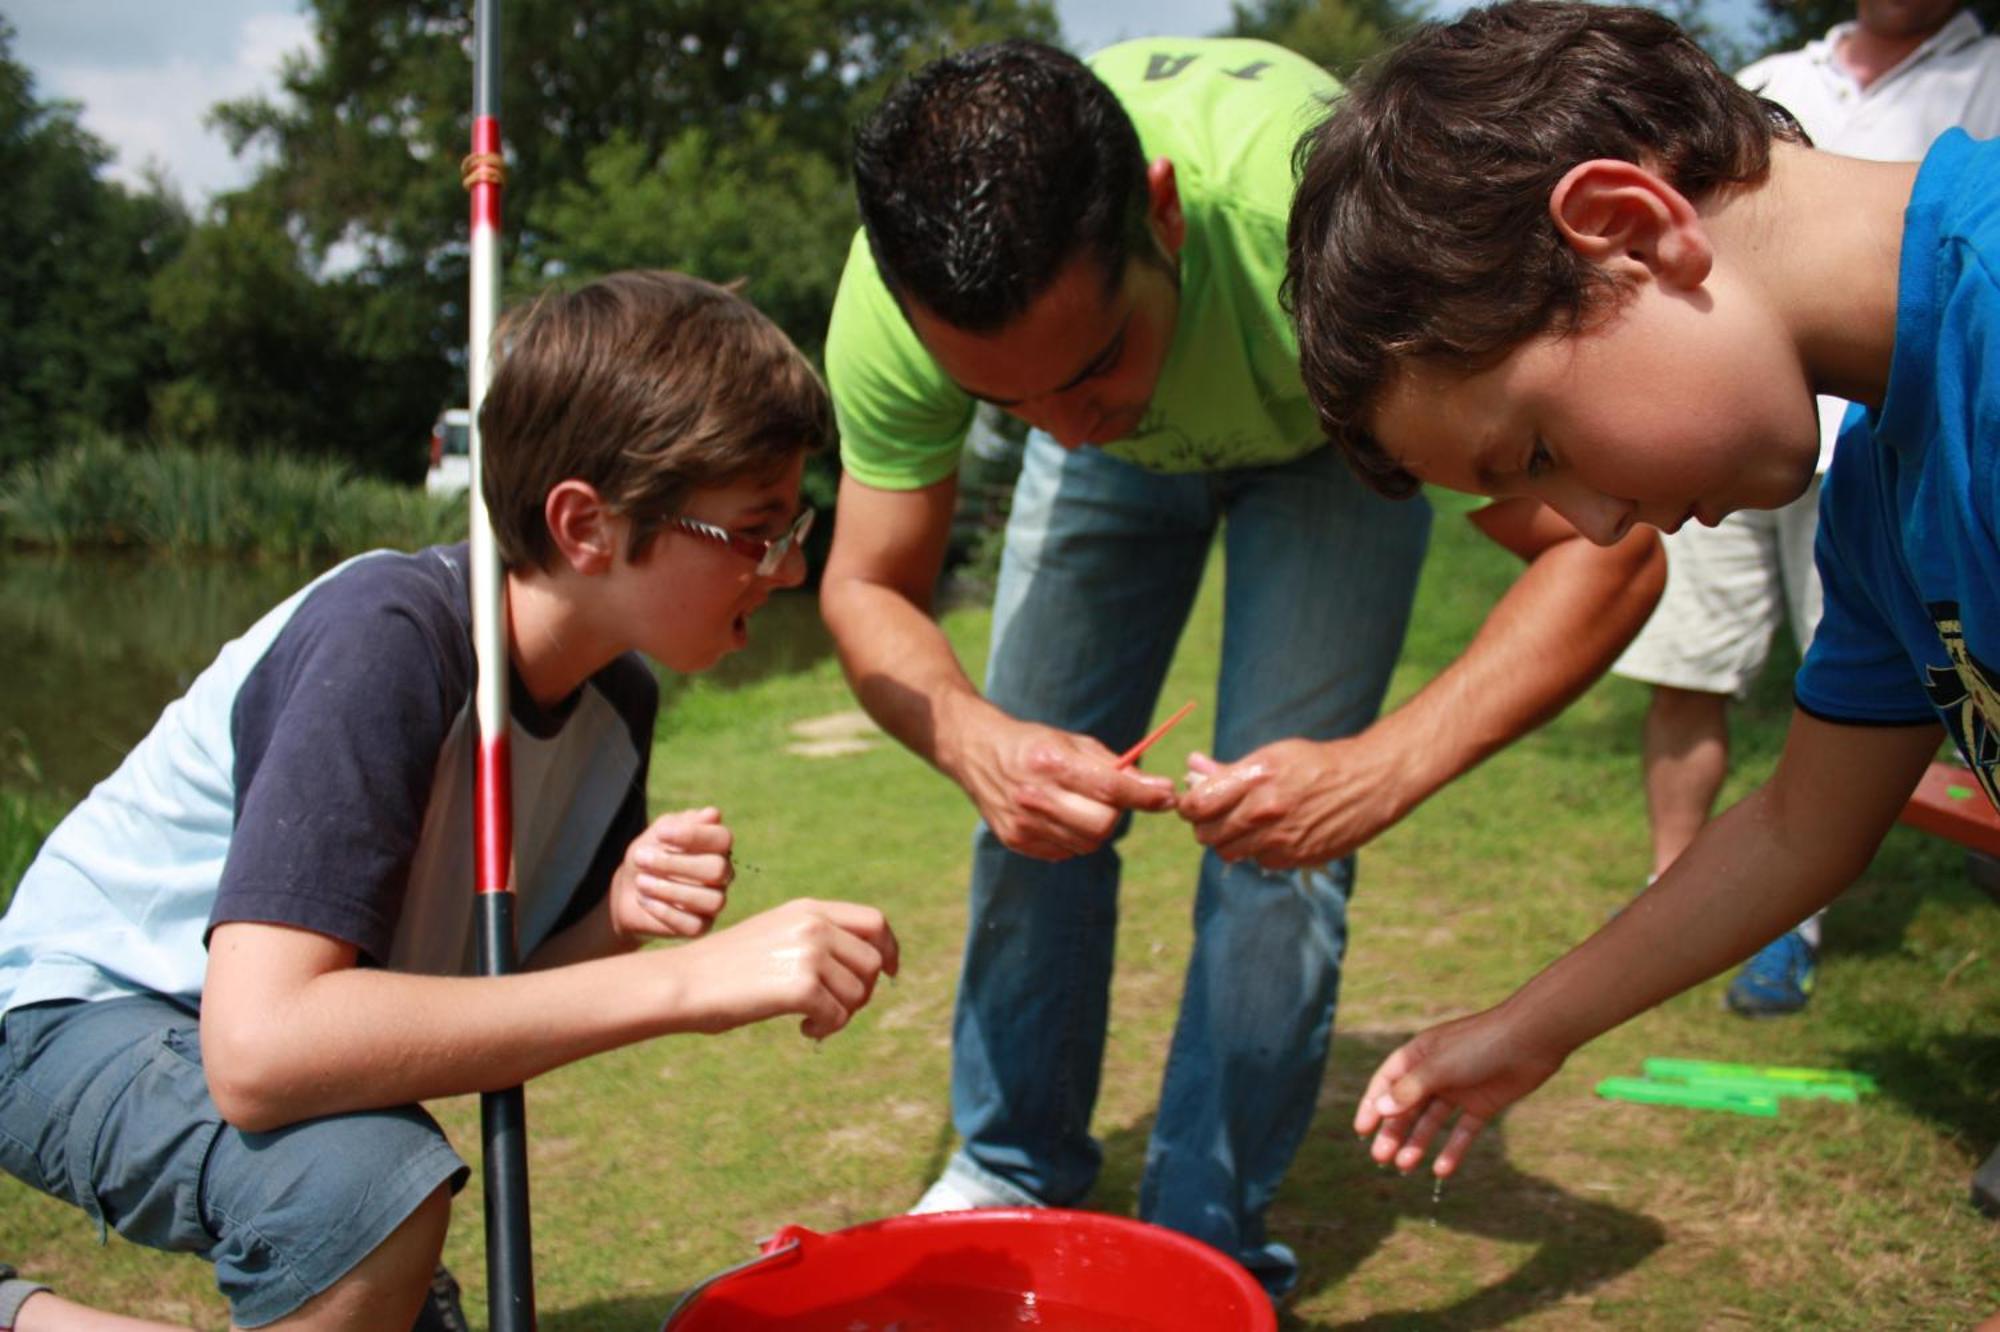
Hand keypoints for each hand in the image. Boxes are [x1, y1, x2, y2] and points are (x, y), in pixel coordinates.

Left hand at [610, 807, 734, 942]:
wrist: (625, 893)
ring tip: (641, 882)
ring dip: (669, 889)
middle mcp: (722, 874)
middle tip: (641, 858)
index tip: (661, 833)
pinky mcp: (701, 927)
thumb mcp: (654, 836)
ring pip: (711, 899)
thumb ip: (679, 824)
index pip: (723, 838)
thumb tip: (713, 814)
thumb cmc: (645, 858)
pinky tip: (645, 900)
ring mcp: (714, 902)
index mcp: (716, 847)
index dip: (695, 835)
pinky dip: (665, 912)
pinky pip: (694, 925)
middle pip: (718, 869)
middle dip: (676, 863)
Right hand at [662, 898, 899, 1039]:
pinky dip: (825, 1028)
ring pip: (859, 993)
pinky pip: (838, 1016)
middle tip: (836, 1009)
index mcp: (808, 909)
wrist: (685, 982)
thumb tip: (869, 968)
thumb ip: (816, 939)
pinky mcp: (801, 986)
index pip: (874, 921)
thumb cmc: (725, 967)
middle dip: (863, 991)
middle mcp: (814, 925)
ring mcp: (809, 953)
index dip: (890, 948)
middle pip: (873, 962)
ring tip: (811, 1019)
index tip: (890, 972)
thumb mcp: (774, 935)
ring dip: (842, 1014)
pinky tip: (802, 1028)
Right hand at [952, 715, 1175, 860]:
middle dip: (1117, 813)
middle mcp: (1036, 795)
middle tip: (1111, 799)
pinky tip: (1060, 816)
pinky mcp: (1015, 841)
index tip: (1168, 796)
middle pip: (1102, 824)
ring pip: (1087, 843)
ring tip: (1080, 804)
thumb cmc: (1034, 744)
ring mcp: (1023, 823)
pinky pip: (1065, 852)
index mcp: (1051, 762)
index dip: (1145, 795)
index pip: (1110, 788)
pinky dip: (1073, 838)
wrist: (976, 752)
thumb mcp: (1073, 742)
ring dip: (1095, 827)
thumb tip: (1158, 790)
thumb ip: (1114, 766)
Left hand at [1176, 735, 1411, 868]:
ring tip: (1243, 824)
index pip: (1198, 805)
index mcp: (1256, 778)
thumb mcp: (1273, 755)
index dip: (1188, 806)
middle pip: (1207, 834)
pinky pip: (1257, 861)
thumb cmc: (1316, 764)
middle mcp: (1265, 811)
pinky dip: (1257, 851)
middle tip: (1215, 815)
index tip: (1192, 804)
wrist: (1368, 785)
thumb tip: (1192, 766)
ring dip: (1228, 841)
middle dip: (1205, 825)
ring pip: (1228, 852)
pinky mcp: (1294, 858)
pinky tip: (1273, 834)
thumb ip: (1230, 769)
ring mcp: (1280, 838)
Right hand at [1354, 1005, 1566, 1176]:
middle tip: (1380, 1159)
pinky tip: (1440, 1171)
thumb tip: (1382, 1109)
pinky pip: (1462, 1132)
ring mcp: (1459, 1090)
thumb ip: (1411, 1090)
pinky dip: (1452, 1150)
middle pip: (1408, 1107)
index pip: (1387, 1082)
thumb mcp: (1439, 1067)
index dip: (1373, 1105)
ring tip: (1405, 1167)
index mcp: (1419, 1055)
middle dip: (1393, 1132)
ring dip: (1418, 1144)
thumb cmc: (1480, 1045)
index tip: (1362, 1131)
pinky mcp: (1482, 1105)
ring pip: (1432, 1122)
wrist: (1531, 1040)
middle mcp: (1436, 1073)